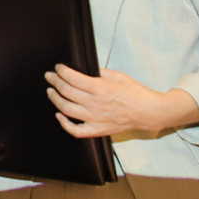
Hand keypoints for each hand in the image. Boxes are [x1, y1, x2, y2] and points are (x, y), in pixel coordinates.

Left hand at [44, 65, 198, 136]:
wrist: (150, 112)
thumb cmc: (136, 93)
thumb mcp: (118, 76)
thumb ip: (100, 72)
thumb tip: (84, 69)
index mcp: (101, 88)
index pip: (73, 78)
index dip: (62, 71)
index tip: (58, 68)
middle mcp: (95, 104)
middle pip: (66, 92)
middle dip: (54, 82)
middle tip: (49, 76)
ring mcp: (95, 119)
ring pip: (66, 109)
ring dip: (55, 99)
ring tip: (51, 91)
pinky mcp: (97, 130)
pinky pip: (75, 131)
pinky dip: (64, 124)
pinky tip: (59, 115)